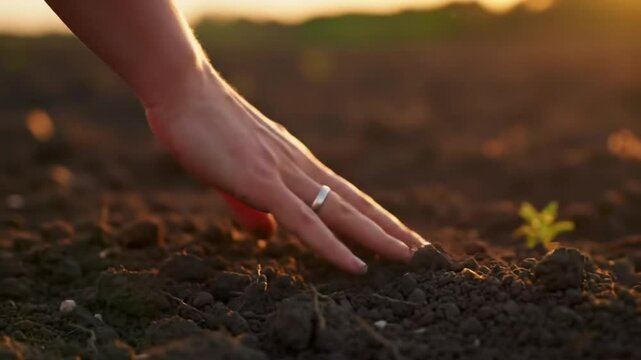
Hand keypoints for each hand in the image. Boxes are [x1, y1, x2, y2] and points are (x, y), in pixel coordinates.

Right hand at [145, 69, 427, 273]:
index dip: (372, 217)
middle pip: (355, 203)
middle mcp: (301, 168)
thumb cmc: (205, 129)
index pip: (344, 195)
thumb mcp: (234, 175)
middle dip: (389, 228)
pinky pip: (306, 222)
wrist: (185, 93)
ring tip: (410, 255)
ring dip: (378, 236)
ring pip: (342, 212)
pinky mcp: (264, 183)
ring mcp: (286, 174)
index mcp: (295, 165)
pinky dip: (333, 246)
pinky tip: (357, 265)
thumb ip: (253, 208)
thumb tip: (268, 235)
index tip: (396, 234)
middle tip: (421, 249)